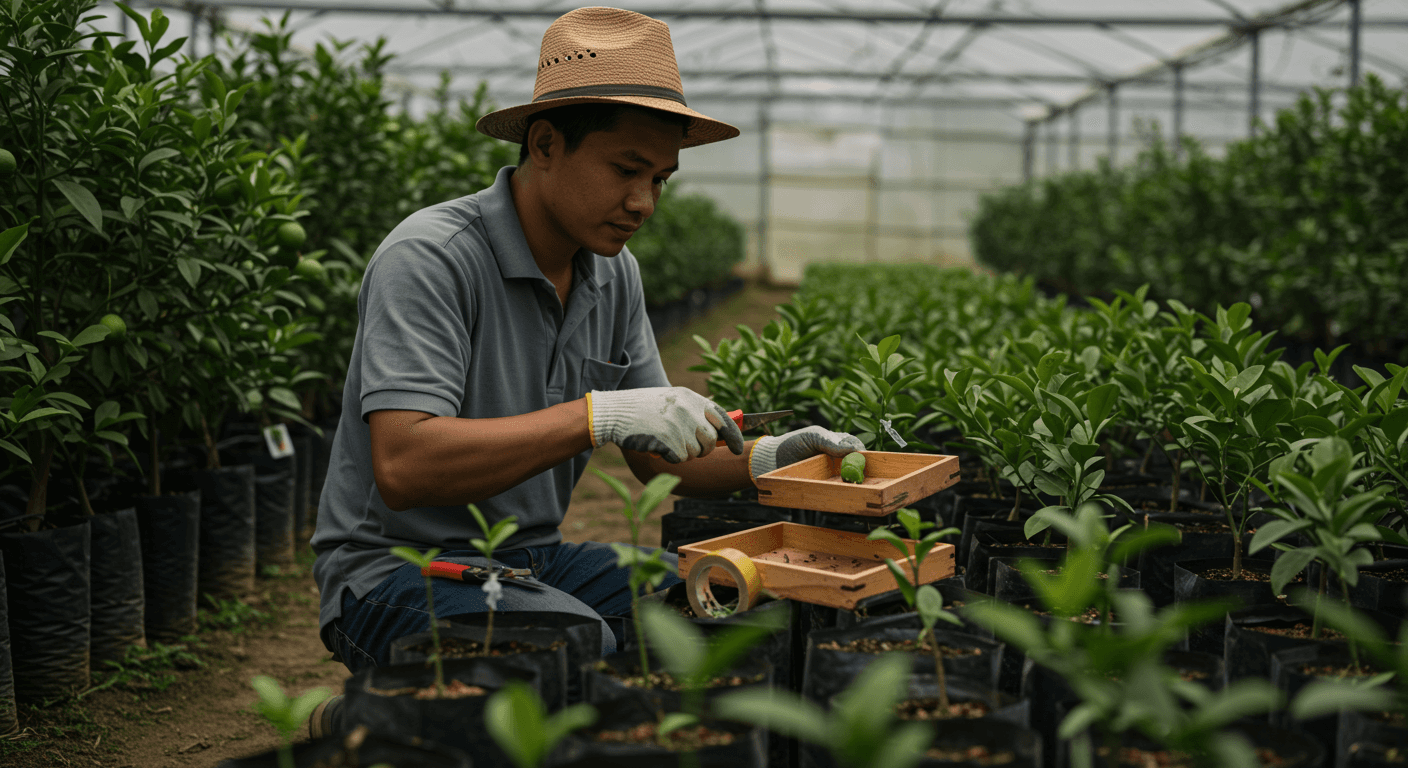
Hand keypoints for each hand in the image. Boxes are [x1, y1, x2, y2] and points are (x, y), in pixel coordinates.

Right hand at [588, 387, 745, 463]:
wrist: (614, 412)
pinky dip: (670, 457)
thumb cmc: (643, 409)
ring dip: (683, 453)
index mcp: (690, 397)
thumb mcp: (672, 401)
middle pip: (711, 440)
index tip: (738, 449)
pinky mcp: (668, 440)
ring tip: (666, 441)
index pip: (722, 418)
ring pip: (696, 452)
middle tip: (687, 447)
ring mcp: (678, 424)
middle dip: (703, 450)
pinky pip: (680, 458)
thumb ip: (695, 412)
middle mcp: (688, 409)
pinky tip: (658, 446)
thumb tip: (719, 433)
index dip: (734, 436)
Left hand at [749, 426, 864, 479]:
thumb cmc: (793, 443)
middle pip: (856, 463)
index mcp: (836, 441)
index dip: (861, 451)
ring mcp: (831, 472)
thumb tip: (853, 450)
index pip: (856, 446)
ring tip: (852, 481)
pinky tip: (843, 489)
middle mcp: (836, 458)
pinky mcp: (823, 485)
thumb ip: (831, 442)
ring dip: (853, 480)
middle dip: (861, 468)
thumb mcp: (813, 436)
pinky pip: (836, 488)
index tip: (863, 456)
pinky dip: (841, 489)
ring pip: (848, 477)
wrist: (773, 459)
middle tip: (861, 472)